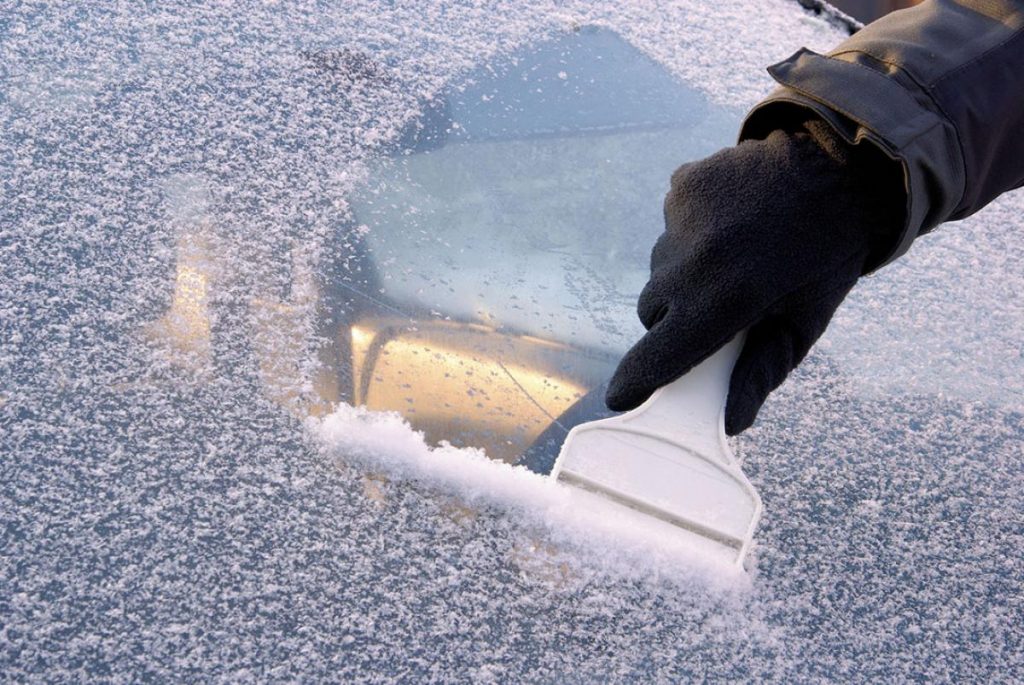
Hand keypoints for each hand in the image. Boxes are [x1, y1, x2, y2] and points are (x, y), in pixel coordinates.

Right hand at [606, 119, 904, 433]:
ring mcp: (684, 217)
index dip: (636, 381)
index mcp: (730, 299)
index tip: (621, 398)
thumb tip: (730, 423)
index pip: (660, 354)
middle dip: (672, 319)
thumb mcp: (803, 324)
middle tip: (711, 309)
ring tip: (730, 256)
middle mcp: (697, 258)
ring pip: (659, 267)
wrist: (839, 168)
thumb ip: (760, 374)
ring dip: (682, 273)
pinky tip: (728, 222)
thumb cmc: (826, 258)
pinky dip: (691, 231)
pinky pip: (670, 225)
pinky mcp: (682, 185)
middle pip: (652, 310)